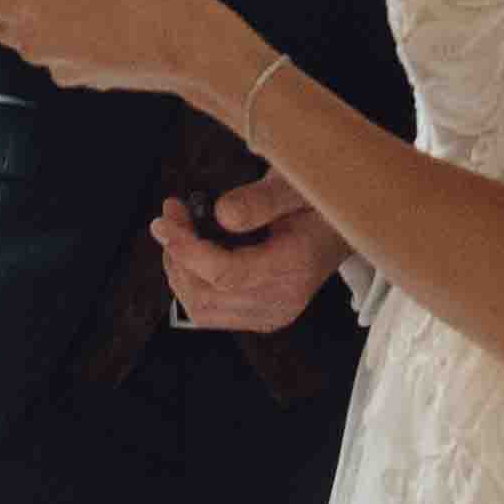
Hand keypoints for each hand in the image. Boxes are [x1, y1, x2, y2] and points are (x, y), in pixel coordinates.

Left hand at [154, 171, 342, 336]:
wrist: (339, 227)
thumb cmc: (318, 201)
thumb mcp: (295, 186)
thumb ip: (260, 199)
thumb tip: (221, 214)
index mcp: (295, 268)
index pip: (227, 274)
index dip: (187, 249)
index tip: (164, 221)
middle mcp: (283, 301)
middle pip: (207, 295)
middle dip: (177, 254)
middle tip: (170, 215)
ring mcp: (272, 314)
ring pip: (202, 308)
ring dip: (179, 270)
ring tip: (178, 231)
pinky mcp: (262, 317)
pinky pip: (212, 312)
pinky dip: (192, 284)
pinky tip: (193, 254)